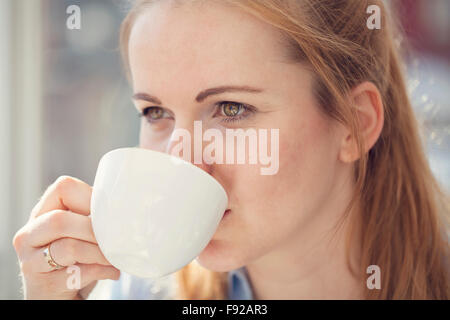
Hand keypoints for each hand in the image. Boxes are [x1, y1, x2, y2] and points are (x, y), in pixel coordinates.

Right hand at [12, 176, 120, 298]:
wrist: (57, 296)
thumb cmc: (76, 259)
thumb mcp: (81, 232)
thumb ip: (93, 217)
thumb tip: (124, 209)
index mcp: (42, 213)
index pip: (63, 188)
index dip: (90, 198)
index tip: (107, 214)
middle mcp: (29, 234)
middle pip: (60, 220)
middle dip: (94, 230)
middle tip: (114, 239)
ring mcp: (31, 260)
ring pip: (69, 247)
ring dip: (100, 253)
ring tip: (114, 258)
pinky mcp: (42, 285)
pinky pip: (77, 273)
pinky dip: (102, 271)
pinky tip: (111, 272)